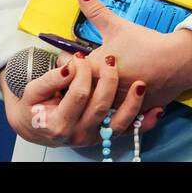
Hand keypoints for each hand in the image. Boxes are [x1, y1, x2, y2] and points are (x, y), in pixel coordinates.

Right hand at [0, 53, 164, 147]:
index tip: (81, 56)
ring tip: (141, 85)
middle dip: (108, 80)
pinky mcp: (108, 134)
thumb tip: (68, 67)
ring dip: (133, 104)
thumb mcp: (33, 91)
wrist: (37, 126)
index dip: (82, 72)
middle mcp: (79, 133)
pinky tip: (157, 111)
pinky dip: (144, 123)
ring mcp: (96, 136)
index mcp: (59, 123)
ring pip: (119, 123)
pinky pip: (130, 131)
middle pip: (100, 106)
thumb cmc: (35, 107)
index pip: (78, 94)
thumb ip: (50, 79)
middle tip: (111, 60)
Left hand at [73, 0, 191, 114]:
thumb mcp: (118, 26)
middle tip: (77, 74)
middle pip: (79, 91)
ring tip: (98, 85)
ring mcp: (116, 105)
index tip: (70, 57)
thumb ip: (96, 11)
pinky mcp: (131, 113)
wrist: (178, 61)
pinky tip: (119, 98)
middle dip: (77, 82)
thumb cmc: (145, 44)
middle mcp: (100, 91)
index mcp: (93, 71)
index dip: (67, 64)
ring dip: (95, 97)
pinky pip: (117, 115)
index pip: (68, 72)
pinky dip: (116, 107)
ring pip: (97, 105)